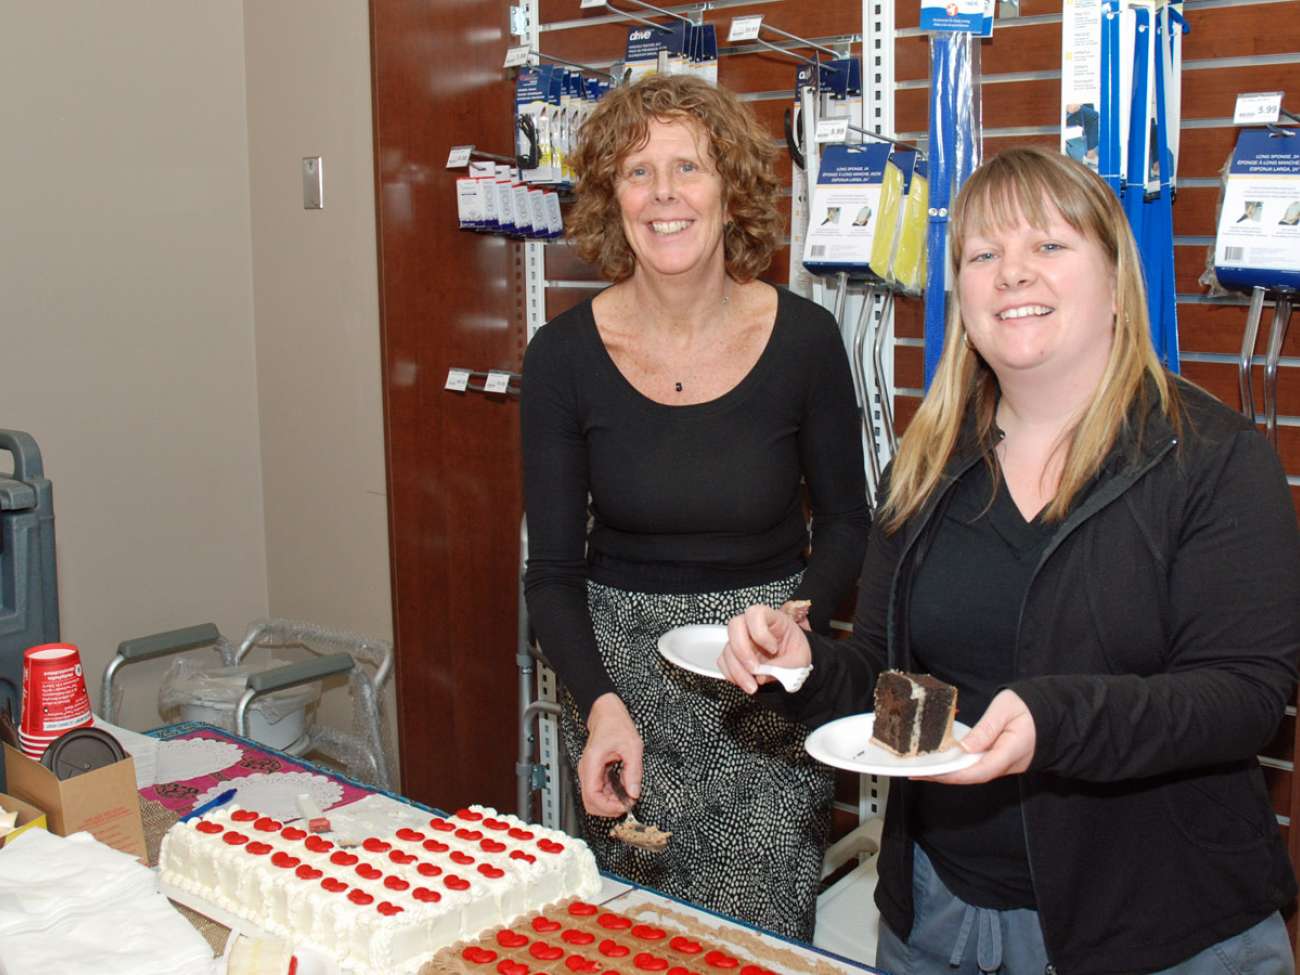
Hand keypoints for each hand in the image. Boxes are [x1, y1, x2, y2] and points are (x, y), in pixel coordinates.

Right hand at [577, 693, 642, 817]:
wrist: (607, 714)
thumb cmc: (616, 725)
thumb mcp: (632, 746)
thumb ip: (634, 771)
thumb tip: (634, 793)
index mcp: (592, 763)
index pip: (592, 796)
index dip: (608, 807)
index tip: (624, 805)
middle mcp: (587, 770)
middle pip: (590, 803)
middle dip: (609, 809)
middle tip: (627, 804)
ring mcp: (589, 772)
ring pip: (594, 799)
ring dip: (610, 803)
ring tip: (627, 797)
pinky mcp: (594, 773)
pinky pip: (599, 791)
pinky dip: (610, 796)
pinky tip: (623, 791)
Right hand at [719, 604, 811, 693]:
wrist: (793, 661)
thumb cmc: (796, 652)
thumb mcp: (799, 658)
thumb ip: (783, 666)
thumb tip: (762, 676)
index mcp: (771, 618)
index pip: (755, 613)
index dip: (760, 632)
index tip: (773, 649)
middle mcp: (751, 625)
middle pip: (734, 626)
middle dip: (742, 651)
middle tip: (755, 669)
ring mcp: (740, 639)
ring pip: (727, 648)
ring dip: (737, 670)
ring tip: (752, 686)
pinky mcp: (733, 653)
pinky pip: (723, 662)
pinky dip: (732, 674)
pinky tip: (745, 682)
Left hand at [921, 689, 1035, 784]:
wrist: (1052, 715)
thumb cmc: (1030, 708)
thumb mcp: (1006, 709)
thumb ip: (986, 729)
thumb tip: (965, 748)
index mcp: (1012, 751)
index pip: (980, 770)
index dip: (955, 774)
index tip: (933, 773)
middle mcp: (1008, 764)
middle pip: (973, 776)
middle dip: (945, 777)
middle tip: (918, 773)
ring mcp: (1005, 765)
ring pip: (975, 774)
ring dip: (950, 773)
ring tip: (924, 769)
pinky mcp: (1001, 761)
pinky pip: (978, 768)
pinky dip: (959, 767)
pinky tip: (943, 763)